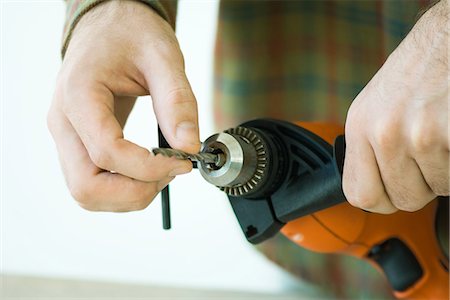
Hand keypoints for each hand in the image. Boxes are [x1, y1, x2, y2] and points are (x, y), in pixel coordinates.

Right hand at [47, 1, 199, 211]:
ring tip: (162, 169)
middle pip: (86, 187)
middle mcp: (64, 123)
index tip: (183, 162)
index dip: (149, 168)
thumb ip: (177, 101)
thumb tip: (189, 147)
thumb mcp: (162, 56)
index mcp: (79, 95)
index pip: (107, 152)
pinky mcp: (78, 145)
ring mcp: (67, 137)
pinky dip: (122, 189)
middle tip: (171, 170)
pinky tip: (148, 170)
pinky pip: (93, 185)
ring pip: (87, 194)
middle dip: (136, 191)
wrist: (109, 25)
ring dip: (129, 194)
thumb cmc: (131, 34)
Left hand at [343, 0, 448, 212]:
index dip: (383, 200)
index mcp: (360, 127)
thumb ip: (369, 149)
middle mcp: (383, 132)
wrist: (449, 39)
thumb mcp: (376, 108)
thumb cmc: (417, 73)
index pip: (360, 196)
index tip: (394, 191)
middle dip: (421, 184)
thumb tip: (374, 188)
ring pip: (438, 188)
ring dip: (445, 169)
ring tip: (442, 134)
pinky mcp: (447, 132)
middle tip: (426, 154)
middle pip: (404, 199)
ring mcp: (417, 134)